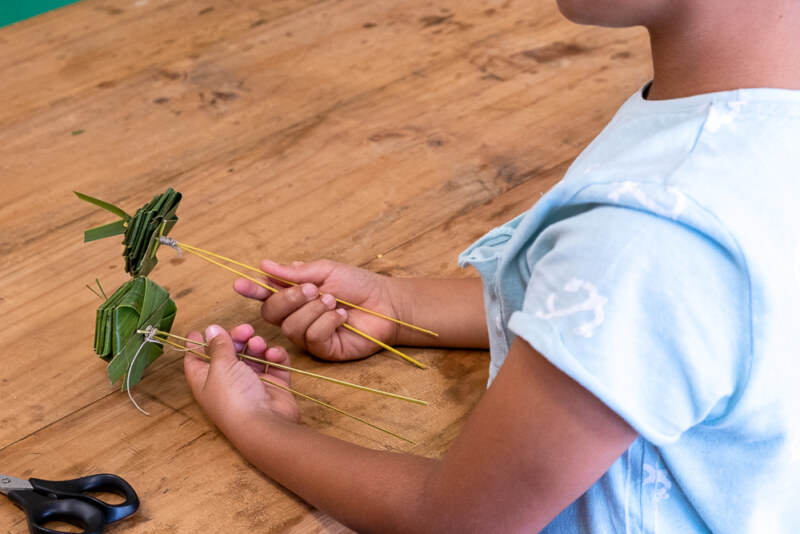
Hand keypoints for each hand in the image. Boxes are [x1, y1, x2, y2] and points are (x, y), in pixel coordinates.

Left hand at [183, 324, 299, 432]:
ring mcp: (252, 382)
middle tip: (245, 331)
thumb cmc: (234, 398)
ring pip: (254, 354)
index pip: (196, 360)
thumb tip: (211, 329)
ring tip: (259, 346)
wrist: (264, 423)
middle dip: (237, 337)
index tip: (197, 331)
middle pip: (229, 352)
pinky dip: (275, 356)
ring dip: (257, 345)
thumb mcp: (220, 366)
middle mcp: (228, 381)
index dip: (195, 345)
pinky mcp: (274, 384)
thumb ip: (218, 345)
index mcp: (206, 380)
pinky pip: (274, 363)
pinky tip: (273, 356)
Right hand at [234, 259, 399, 360]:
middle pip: (270, 313)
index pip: (265, 294)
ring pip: (290, 327)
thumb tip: (264, 265)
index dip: (251, 290)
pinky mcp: (322, 349)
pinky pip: (311, 338)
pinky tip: (342, 317)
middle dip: (289, 299)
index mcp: (294, 295)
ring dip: (314, 310)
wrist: (386, 304)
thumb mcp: (326, 271)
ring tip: (335, 302)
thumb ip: (295, 272)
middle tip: (314, 289)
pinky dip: (327, 323)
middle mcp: (296, 316)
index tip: (240, 284)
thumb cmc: (358, 285)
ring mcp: (308, 335)